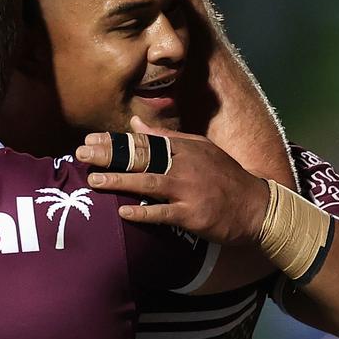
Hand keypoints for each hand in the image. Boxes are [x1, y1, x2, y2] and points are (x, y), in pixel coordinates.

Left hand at [75, 116, 269, 245]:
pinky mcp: (193, 215)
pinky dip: (143, 213)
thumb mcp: (199, 149)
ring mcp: (189, 190)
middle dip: (109, 155)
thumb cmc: (224, 177)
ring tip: (94, 180)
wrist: (257, 206)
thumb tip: (135, 124)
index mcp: (184, 149)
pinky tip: (123, 212)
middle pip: (141, 159)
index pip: (143, 143)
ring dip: (120, 181)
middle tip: (81, 154)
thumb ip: (166, 136)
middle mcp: (184, 166)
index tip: (89, 140)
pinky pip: (164, 214)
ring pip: (149, 183)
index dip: (114, 142)